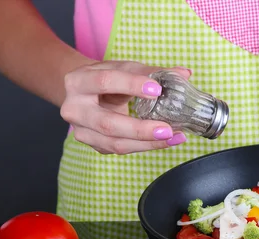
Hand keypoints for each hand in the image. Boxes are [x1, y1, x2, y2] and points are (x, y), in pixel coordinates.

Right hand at [60, 61, 190, 154]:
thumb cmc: (105, 78)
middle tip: (167, 128)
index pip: (104, 82)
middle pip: (107, 123)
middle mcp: (74, 109)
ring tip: (173, 138)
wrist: (83, 93)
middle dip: (139, 129)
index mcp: (78, 82)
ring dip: (147, 143)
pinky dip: (145, 146)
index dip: (131, 85)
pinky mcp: (94, 145)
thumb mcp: (123, 68)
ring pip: (115, 143)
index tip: (157, 89)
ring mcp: (82, 131)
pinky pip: (121, 149)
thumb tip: (184, 74)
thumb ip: (152, 71)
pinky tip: (164, 142)